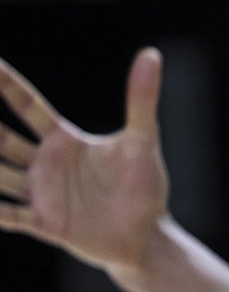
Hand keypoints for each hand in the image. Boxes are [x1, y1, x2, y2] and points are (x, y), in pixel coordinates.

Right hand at [0, 48, 170, 284]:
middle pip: (2, 139)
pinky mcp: (47, 223)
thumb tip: (151, 54)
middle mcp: (45, 164)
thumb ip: (141, 100)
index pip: (27, 105)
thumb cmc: (143, 188)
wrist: (147, 237)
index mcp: (63, 141)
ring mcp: (42, 194)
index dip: (6, 83)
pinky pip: (11, 215)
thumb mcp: (142, 142)